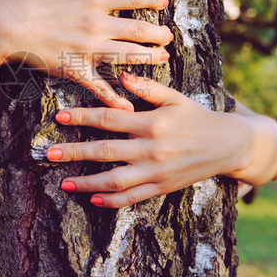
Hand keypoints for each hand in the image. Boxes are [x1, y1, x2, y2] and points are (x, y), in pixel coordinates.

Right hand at [0, 0, 171, 109]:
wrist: (4, 27)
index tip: (164, 2)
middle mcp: (95, 25)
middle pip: (138, 30)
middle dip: (158, 34)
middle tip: (168, 36)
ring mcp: (87, 49)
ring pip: (128, 56)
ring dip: (149, 58)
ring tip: (163, 59)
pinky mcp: (74, 69)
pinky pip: (99, 86)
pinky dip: (115, 97)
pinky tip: (130, 105)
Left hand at [46, 72, 255, 207]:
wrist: (227, 146)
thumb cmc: (197, 117)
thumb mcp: (175, 98)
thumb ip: (147, 88)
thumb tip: (121, 76)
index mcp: (152, 123)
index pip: (110, 118)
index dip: (82, 116)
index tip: (59, 116)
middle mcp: (152, 149)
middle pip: (105, 151)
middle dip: (74, 152)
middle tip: (49, 154)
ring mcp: (156, 172)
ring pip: (115, 181)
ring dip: (87, 182)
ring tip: (64, 182)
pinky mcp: (161, 188)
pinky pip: (132, 197)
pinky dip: (111, 200)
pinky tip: (93, 198)